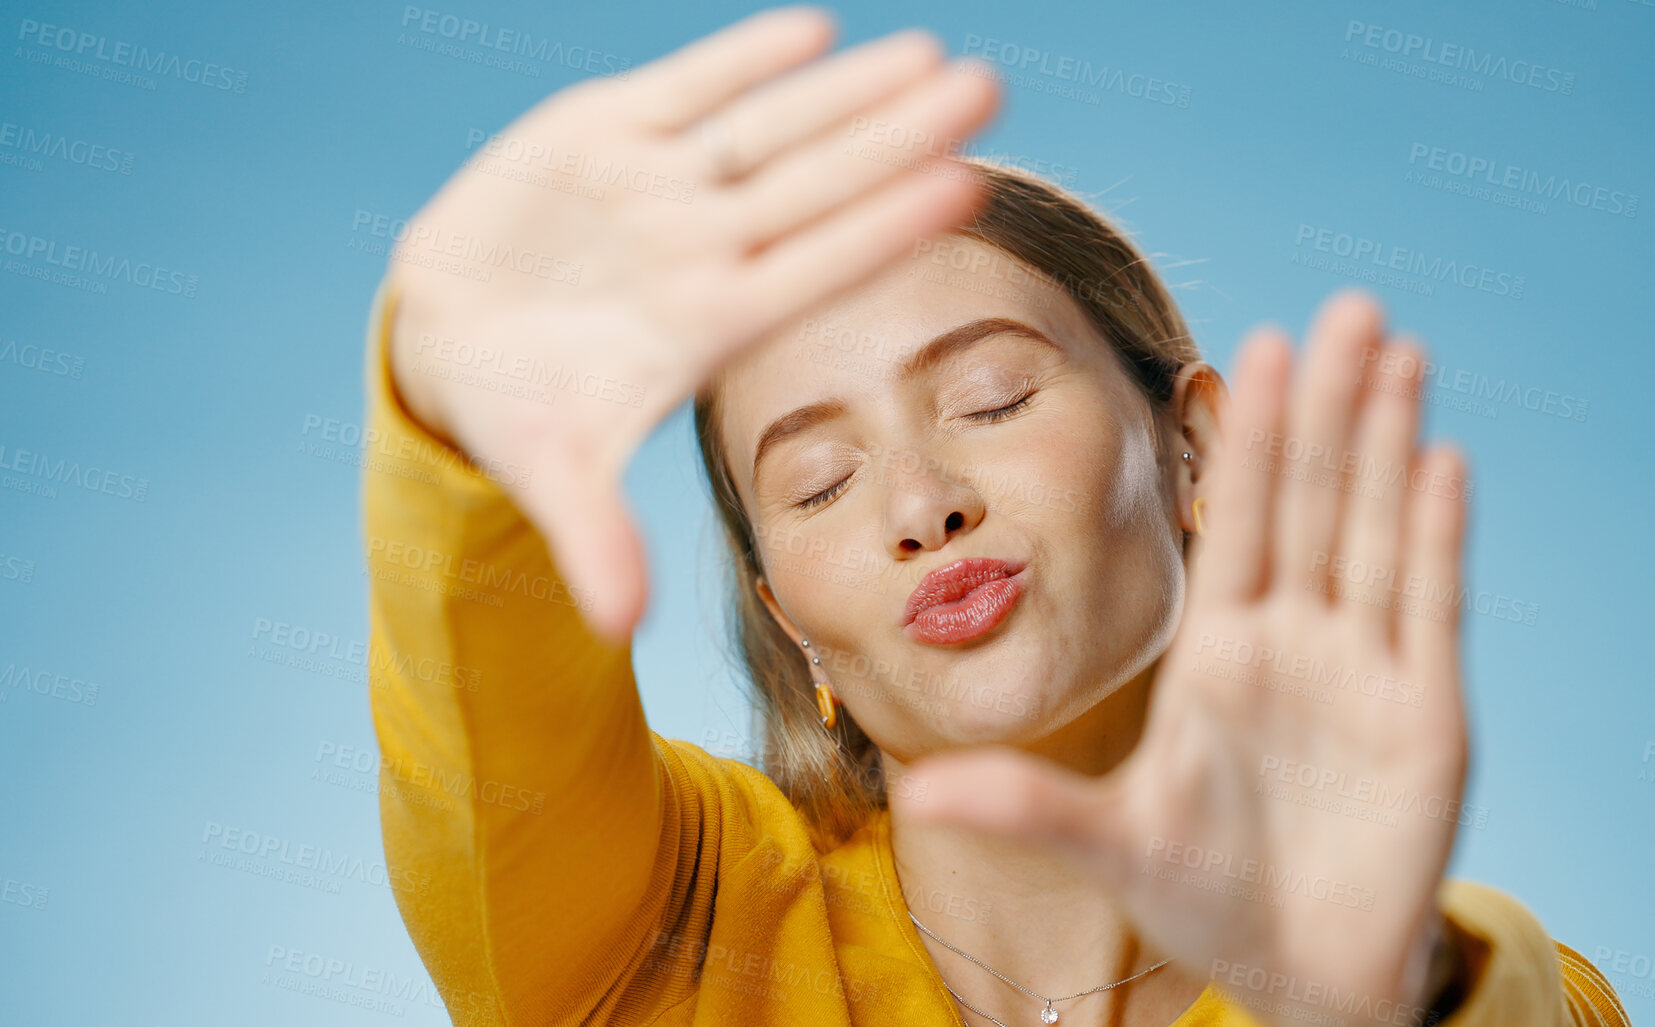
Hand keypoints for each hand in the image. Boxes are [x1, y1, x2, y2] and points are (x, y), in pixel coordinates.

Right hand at [385, 6, 1000, 639]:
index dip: (886, 227)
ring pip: (771, 128)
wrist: (448, 337)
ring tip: (932, 55)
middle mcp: (702, 248)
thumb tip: (619, 632)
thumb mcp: (550, 471)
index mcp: (705, 323)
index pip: (815, 268)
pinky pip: (687, 89)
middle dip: (898, 137)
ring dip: (849, 91)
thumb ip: (593, 536)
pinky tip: (813, 30)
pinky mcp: (604, 133)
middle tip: (988, 90)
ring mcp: (660, 187)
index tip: (966, 187)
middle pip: (819, 184)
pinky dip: (742, 59)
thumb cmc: (517, 411)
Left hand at [908, 293, 1471, 1025]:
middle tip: (1345, 306)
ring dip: (1389, 441)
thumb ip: (1029, 807)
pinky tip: (1442, 460)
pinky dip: (1437, 537)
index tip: (1250, 345)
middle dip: (1328, 405)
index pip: (1240, 520)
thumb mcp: (1111, 847)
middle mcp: (1294, 641)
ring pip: (1377, 530)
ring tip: (1399, 350)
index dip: (1250, 435)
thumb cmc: (1204, 897)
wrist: (1303, 968)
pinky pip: (1430, 607)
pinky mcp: (1426, 713)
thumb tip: (921, 789)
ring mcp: (1364, 669)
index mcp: (1219, 653)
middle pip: (1314, 499)